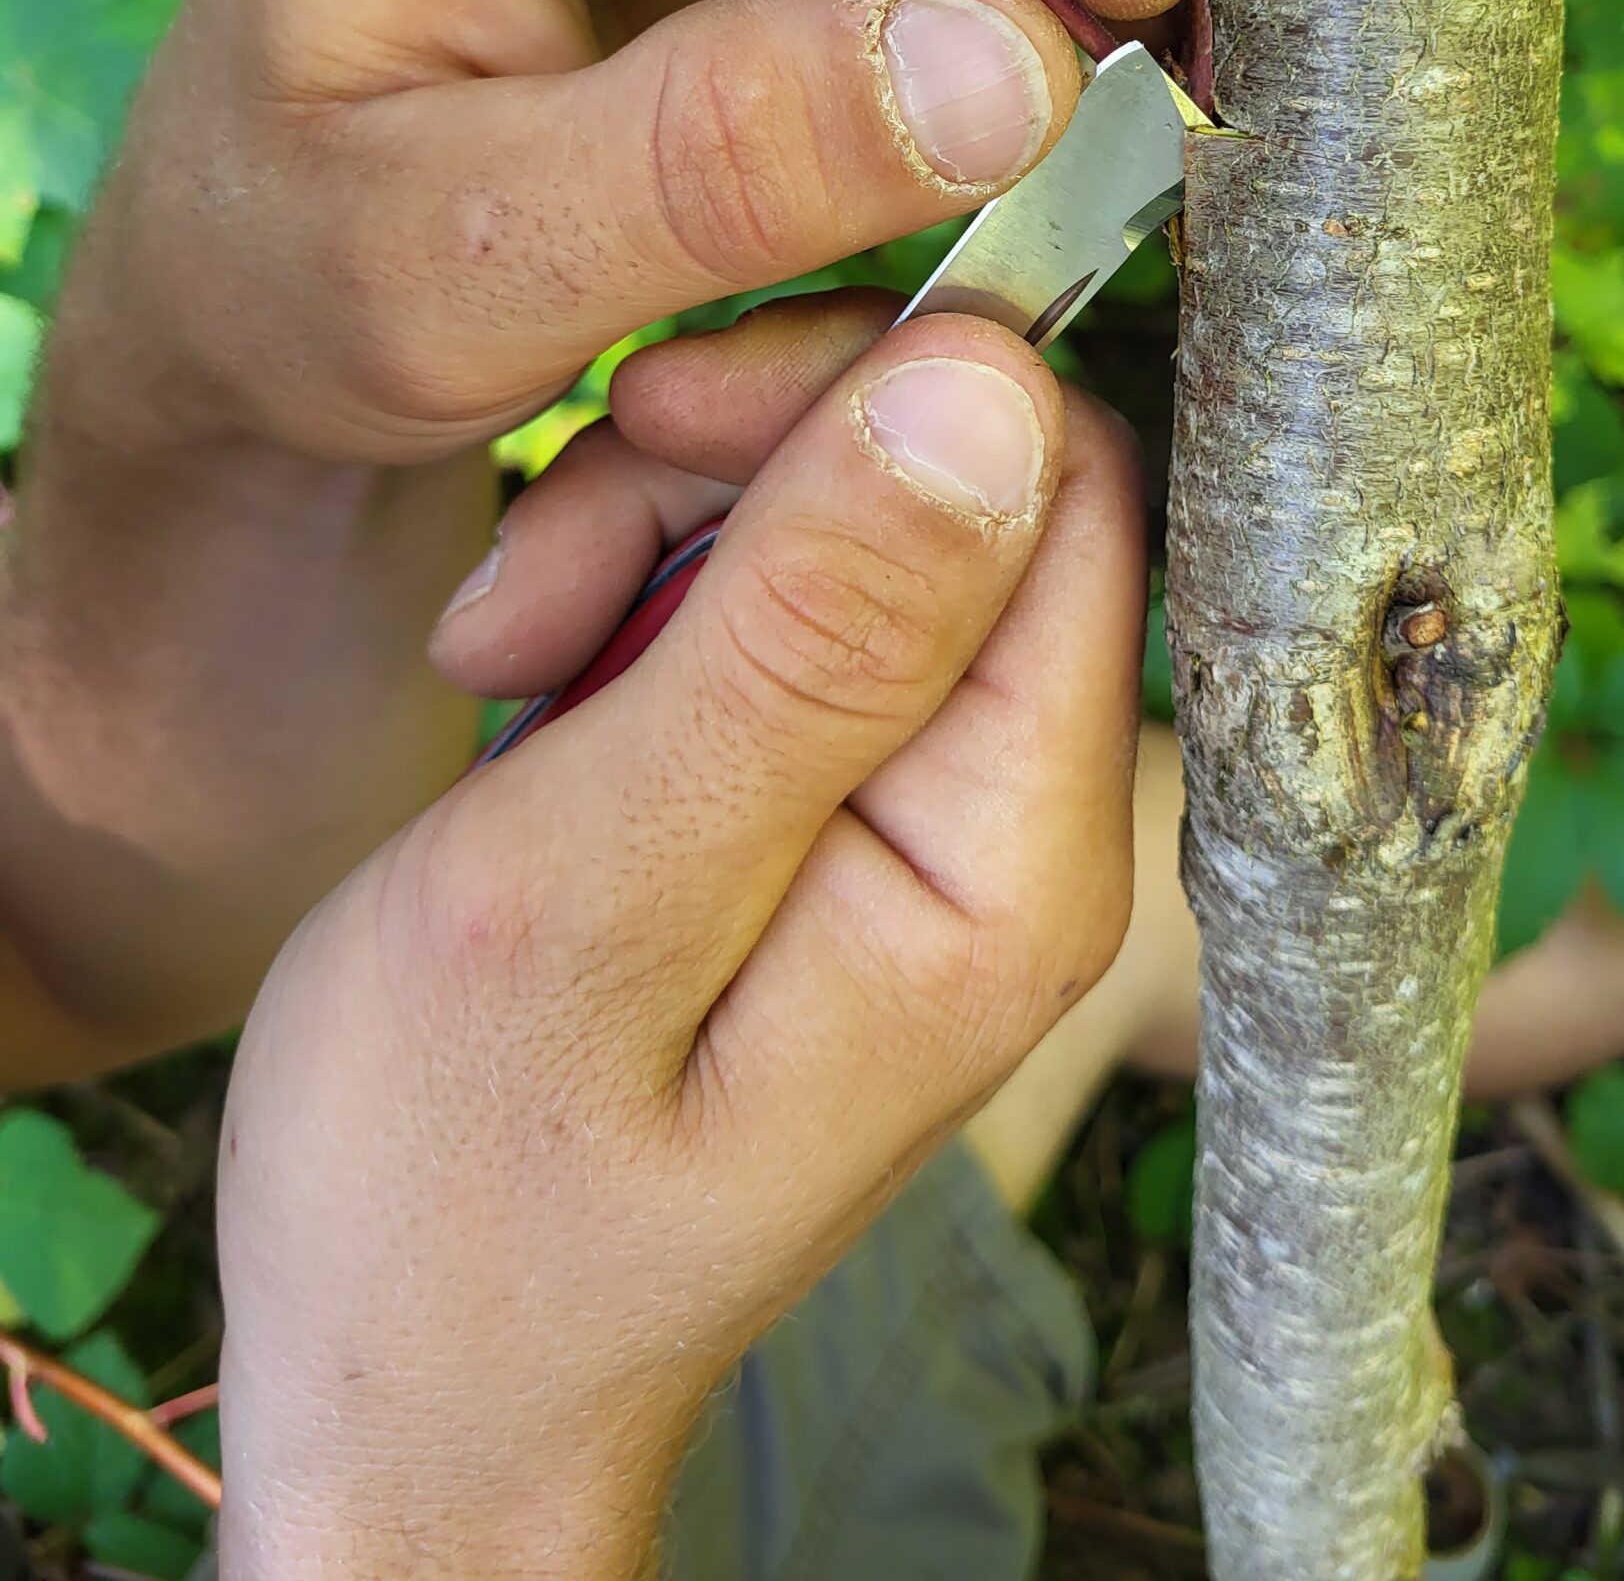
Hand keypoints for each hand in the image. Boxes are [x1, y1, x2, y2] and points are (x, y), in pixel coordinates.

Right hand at [216, 305, 1145, 1577]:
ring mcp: (930, 822)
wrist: (420, 1384)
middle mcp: (1015, 827)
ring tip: (504, 659)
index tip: (658, 420)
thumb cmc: (459, 1199)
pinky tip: (533, 682)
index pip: (1057, 482)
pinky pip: (782, 612)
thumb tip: (988, 385)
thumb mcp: (591, 896)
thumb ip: (796, 644)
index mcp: (1010, 855)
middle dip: (733, 468)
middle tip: (536, 582)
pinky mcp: (840, 814)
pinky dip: (643, 601)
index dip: (870, 395)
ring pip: (849, 524)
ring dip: (659, 534)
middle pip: (958, 483)